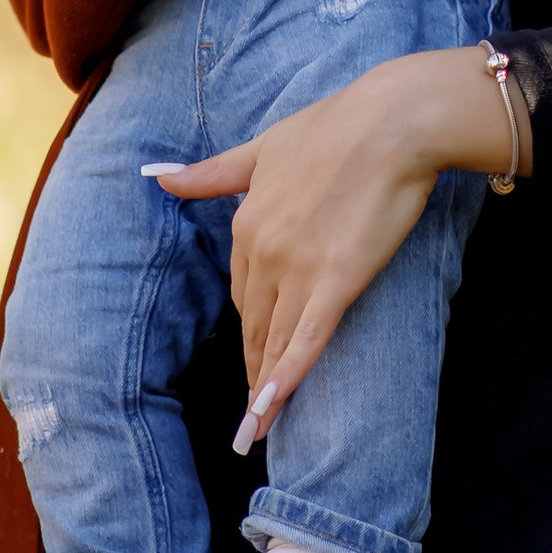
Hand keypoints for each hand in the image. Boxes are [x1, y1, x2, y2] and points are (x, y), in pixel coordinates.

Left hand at [148, 46, 521, 448]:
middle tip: (253, 410)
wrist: (391, 122)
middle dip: (253, 366)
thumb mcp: (263, 148)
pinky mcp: (338, 279)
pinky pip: (307, 339)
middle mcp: (264, 250)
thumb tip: (160, 178)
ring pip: (275, 340)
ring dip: (264, 388)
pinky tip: (272, 408)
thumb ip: (212, 173)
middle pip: (255, 323)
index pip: (243, 290)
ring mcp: (299, 268)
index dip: (249, 327)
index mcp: (246, 222)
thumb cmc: (336, 127)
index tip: (254, 351)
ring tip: (255, 430)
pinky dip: (288, 376)